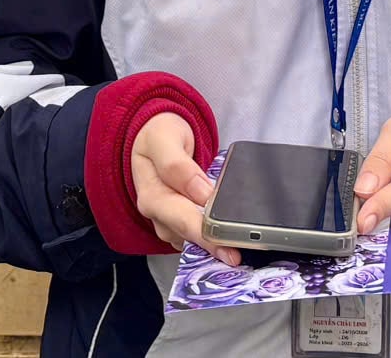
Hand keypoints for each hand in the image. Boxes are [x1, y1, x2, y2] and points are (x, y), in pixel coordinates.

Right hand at [131, 112, 236, 263]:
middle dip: (214, 246)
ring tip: (238, 250)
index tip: (230, 240)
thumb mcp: (164, 139)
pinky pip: (194, 237)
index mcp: (151, 194)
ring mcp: (166, 221)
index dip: (206, 232)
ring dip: (213, 246)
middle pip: (188, 235)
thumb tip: (202, 194)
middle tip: (237, 256)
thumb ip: (178, 165)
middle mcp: (157, 214)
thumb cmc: (158, 135)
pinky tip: (228, 241)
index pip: (182, 217)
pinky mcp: (176, 224)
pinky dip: (211, 240)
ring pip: (190, 240)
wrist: (152, 135)